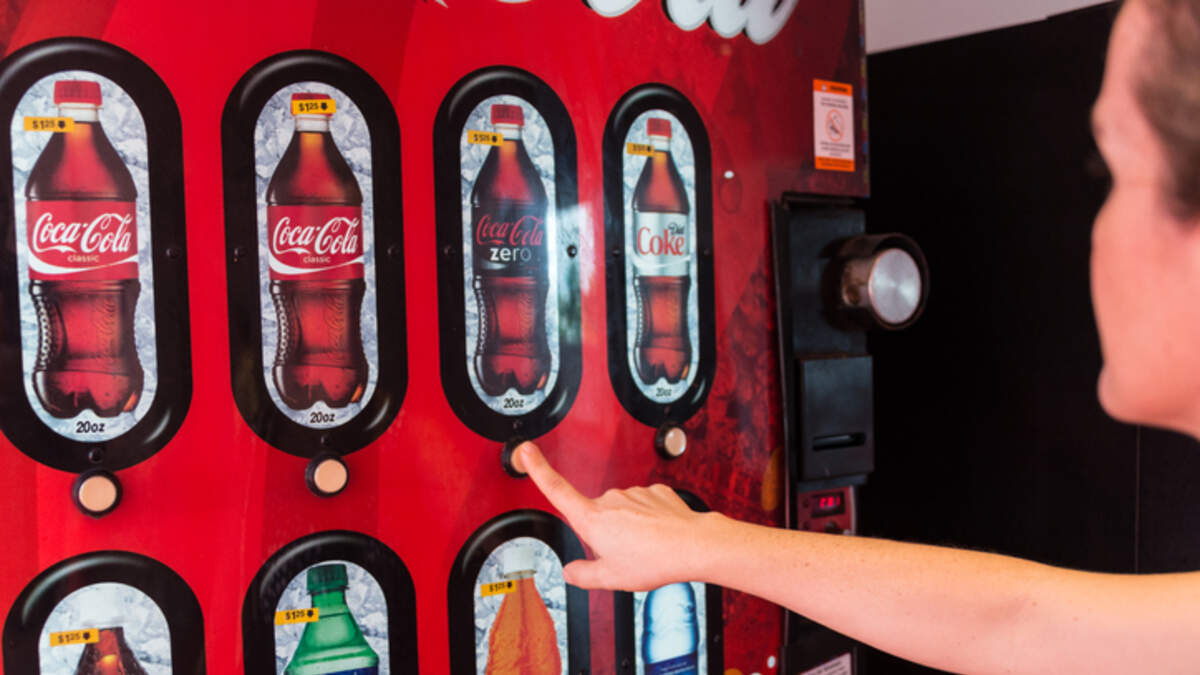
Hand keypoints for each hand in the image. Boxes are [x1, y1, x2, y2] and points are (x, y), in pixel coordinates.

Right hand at [517, 441, 719, 590]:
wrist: (693, 545)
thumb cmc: (653, 560)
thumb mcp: (611, 579)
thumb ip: (583, 575)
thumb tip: (571, 571)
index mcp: (593, 519)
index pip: (557, 490)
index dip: (538, 469)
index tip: (525, 451)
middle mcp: (611, 500)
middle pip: (597, 515)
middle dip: (606, 532)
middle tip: (626, 554)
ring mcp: (634, 493)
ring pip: (623, 512)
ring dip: (629, 527)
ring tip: (647, 547)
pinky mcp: (655, 491)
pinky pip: (644, 506)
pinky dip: (649, 520)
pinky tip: (659, 534)